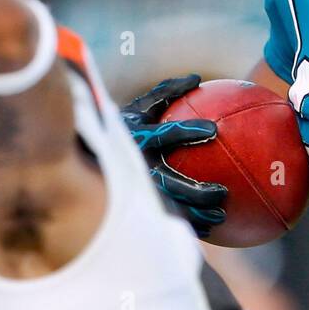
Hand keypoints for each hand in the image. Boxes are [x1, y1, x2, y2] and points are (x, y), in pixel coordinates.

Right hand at [121, 74, 226, 237]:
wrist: (85, 154)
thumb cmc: (122, 127)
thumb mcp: (139, 109)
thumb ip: (166, 93)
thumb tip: (196, 78)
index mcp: (138, 139)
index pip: (166, 134)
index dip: (188, 131)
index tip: (213, 130)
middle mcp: (136, 166)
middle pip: (170, 183)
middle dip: (197, 190)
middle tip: (223, 193)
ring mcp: (135, 188)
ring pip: (168, 207)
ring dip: (195, 216)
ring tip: (220, 219)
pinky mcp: (137, 203)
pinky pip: (164, 218)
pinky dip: (186, 226)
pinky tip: (209, 231)